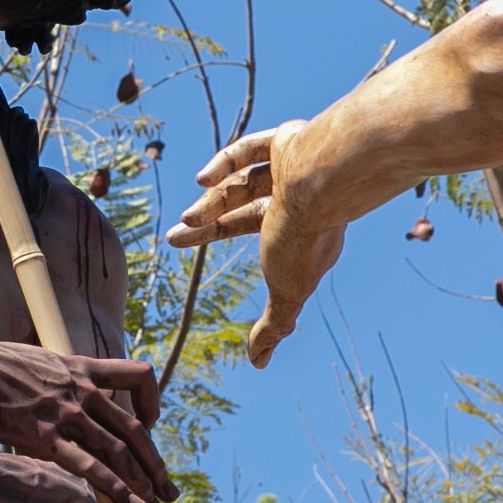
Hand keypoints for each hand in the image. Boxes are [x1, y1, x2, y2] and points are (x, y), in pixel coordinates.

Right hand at [0, 332, 168, 502]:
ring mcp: (66, 413)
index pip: (138, 375)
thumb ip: (56, 383)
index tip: (151, 426)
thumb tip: (58, 403)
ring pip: (119, 451)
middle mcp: (82, 389)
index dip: (152, 404)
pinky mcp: (44, 436)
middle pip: (135, 429)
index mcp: (81, 366)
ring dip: (143, 483)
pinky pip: (90, 467)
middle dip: (155, 465)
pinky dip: (116, 489)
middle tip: (169, 490)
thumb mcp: (34, 363)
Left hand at [172, 119, 342, 368]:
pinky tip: (203, 178)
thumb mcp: (286, 291)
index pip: (248, 227)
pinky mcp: (289, 140)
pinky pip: (252, 148)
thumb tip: (258, 362)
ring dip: (211, 198)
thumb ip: (275, 324)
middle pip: (240, 204)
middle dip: (205, 218)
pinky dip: (225, 161)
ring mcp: (295, 168)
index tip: (177, 238)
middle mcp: (296, 198)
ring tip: (186, 219)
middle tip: (172, 233)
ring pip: (243, 178)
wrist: (329, 185)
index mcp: (299, 229)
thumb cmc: (307, 239)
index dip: (213, 232)